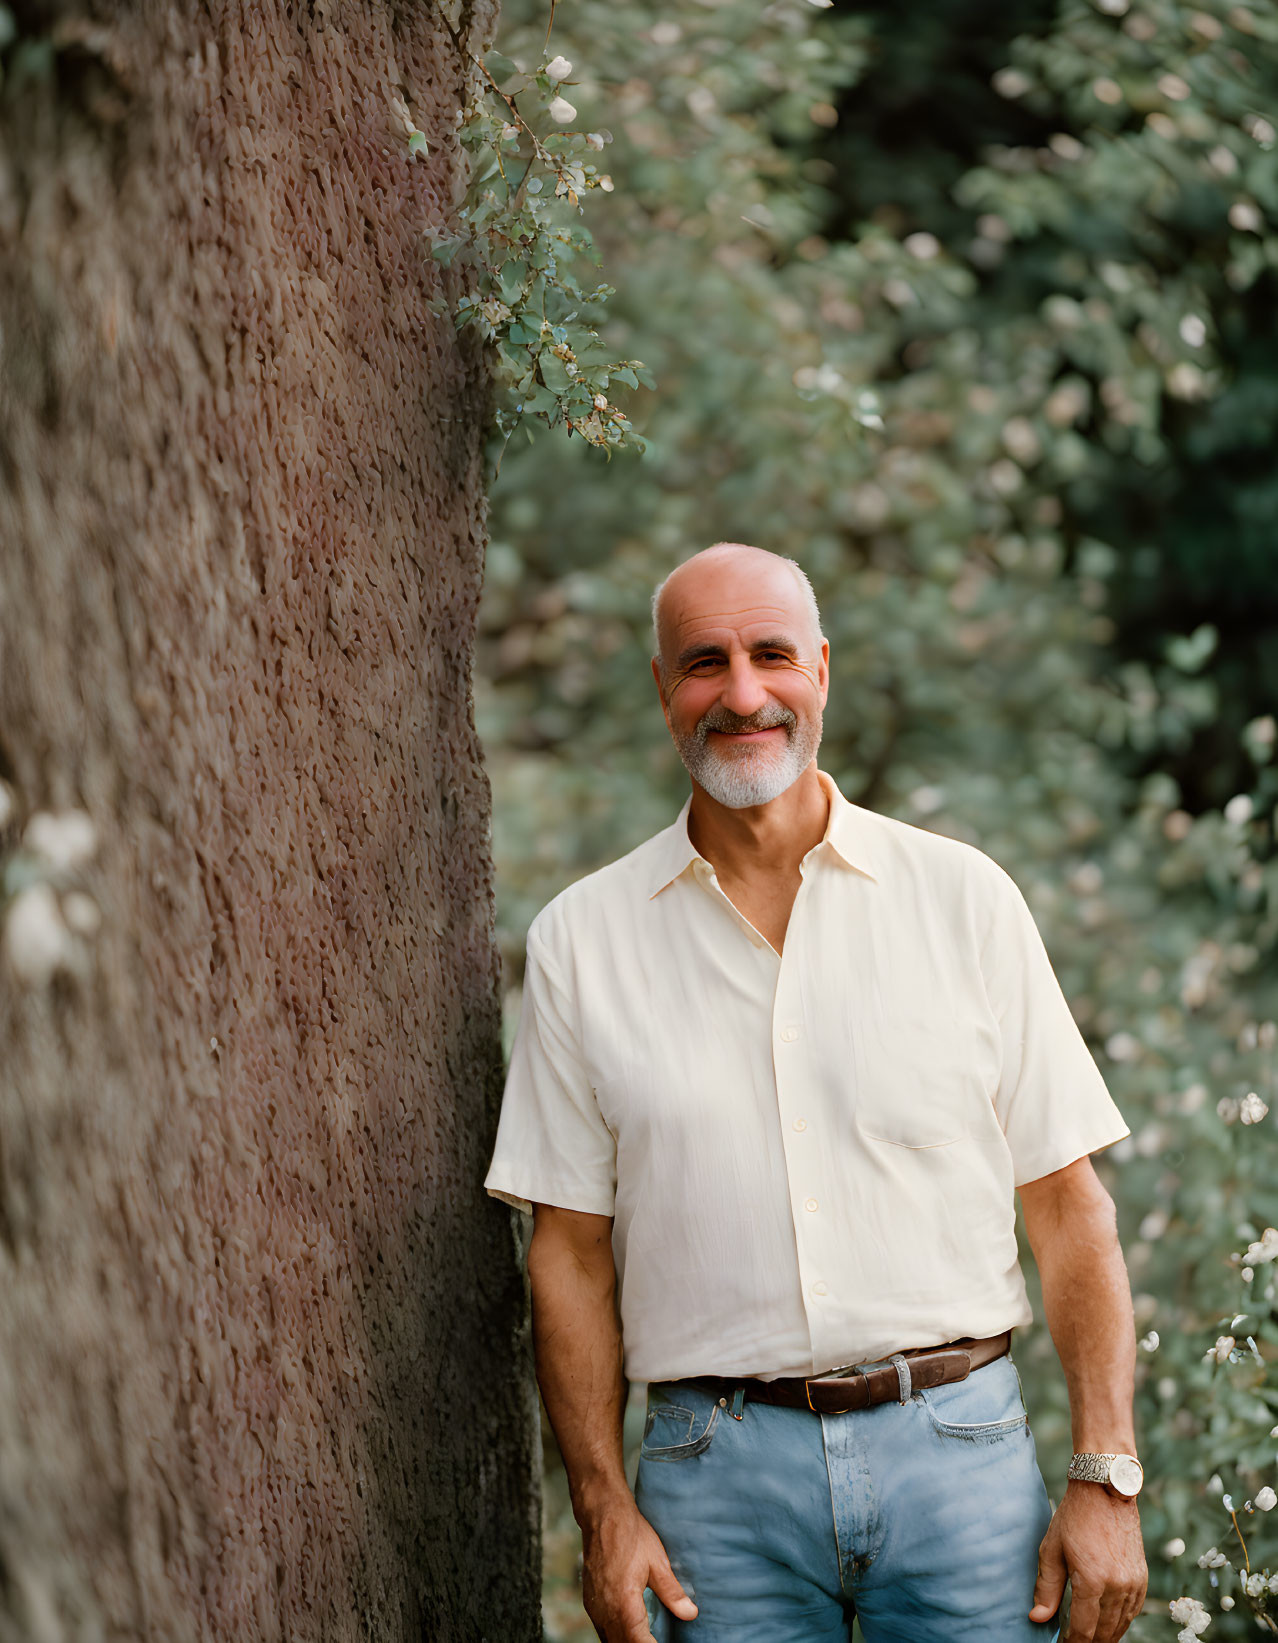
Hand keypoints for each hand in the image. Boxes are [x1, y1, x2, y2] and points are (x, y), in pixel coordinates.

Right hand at [579, 1496, 697, 1642]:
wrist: (603, 1515)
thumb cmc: (631, 1535)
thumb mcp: (658, 1563)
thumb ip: (673, 1593)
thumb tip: (690, 1614)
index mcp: (624, 1604)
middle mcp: (605, 1610)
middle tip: (658, 1640)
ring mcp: (594, 1607)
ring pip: (609, 1640)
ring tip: (646, 1639)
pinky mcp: (589, 1601)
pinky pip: (602, 1629)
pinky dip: (615, 1637)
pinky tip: (627, 1633)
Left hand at [1029, 1481, 1147, 1640]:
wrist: (1105, 1491)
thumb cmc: (1074, 1517)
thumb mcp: (1051, 1549)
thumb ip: (1046, 1587)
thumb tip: (1037, 1618)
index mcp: (1092, 1580)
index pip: (1083, 1629)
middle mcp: (1117, 1585)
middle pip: (1104, 1633)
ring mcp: (1133, 1583)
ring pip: (1120, 1626)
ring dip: (1105, 1637)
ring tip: (1089, 1640)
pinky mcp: (1142, 1578)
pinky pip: (1133, 1612)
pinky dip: (1121, 1623)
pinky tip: (1109, 1626)